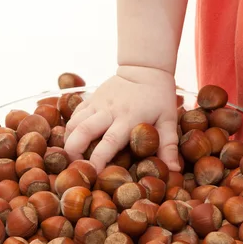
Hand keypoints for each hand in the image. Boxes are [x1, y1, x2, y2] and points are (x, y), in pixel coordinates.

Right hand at [64, 65, 179, 172]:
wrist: (145, 69)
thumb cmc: (159, 97)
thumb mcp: (168, 120)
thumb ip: (169, 146)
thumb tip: (174, 170)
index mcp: (129, 118)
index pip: (109, 142)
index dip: (98, 160)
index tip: (94, 175)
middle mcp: (109, 111)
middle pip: (83, 132)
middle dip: (73, 152)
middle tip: (75, 168)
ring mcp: (97, 103)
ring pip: (73, 123)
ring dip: (68, 141)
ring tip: (71, 157)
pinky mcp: (91, 98)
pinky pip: (74, 114)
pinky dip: (69, 129)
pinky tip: (73, 141)